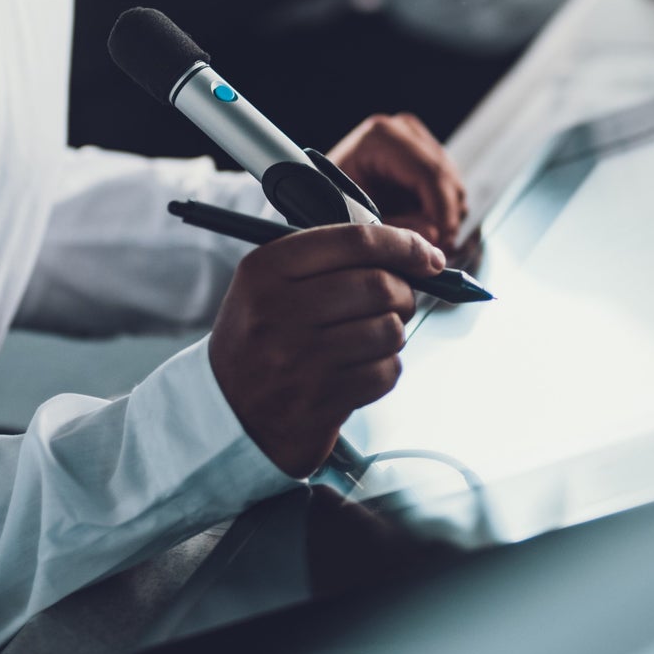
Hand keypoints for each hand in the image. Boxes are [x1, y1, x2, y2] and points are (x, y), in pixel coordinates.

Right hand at [210, 224, 443, 477]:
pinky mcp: (319, 401)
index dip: (403, 244)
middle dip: (404, 291)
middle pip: (379, 284)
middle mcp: (279, 311)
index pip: (354, 241)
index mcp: (266, 270)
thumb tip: (409, 251)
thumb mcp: (268, 284)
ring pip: (389, 330)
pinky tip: (361, 368)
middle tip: (399, 299)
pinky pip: (385, 373)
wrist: (227, 412)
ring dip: (394, 332)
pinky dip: (386, 368)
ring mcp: (299, 359)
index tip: (427, 255)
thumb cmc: (259, 338)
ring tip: (372, 336)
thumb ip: (326, 259)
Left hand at [327, 113, 468, 248]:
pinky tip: (419, 229)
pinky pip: (450, 190)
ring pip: (454, 187)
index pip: (430, 174)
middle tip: (430, 253)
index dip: (441, 213)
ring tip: (418, 243)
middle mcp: (404, 129)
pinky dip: (441, 214)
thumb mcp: (355, 216)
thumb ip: (394, 229)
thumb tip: (436, 236)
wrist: (318, 192)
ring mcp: (417, 140)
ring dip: (444, 219)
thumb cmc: (330, 201)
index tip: (440, 245)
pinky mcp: (426, 155)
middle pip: (447, 180)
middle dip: (444, 221)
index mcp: (382, 136)